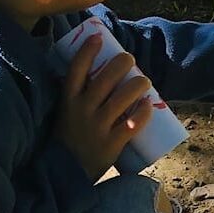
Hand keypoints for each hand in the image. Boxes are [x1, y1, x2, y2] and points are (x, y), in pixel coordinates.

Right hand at [55, 34, 154, 177]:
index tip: (98, 38)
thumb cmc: (69, 138)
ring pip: (121, 98)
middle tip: (130, 59)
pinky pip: (131, 124)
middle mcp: (81, 110)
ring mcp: (96, 127)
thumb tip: (94, 74)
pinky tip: (149, 106)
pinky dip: (142, 113)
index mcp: (68, 101)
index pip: (76, 70)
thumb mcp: (64, 113)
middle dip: (121, 63)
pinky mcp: (110, 144)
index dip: (87, 51)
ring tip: (144, 81)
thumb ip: (75, 97)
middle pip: (105, 79)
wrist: (64, 174)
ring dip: (138, 84)